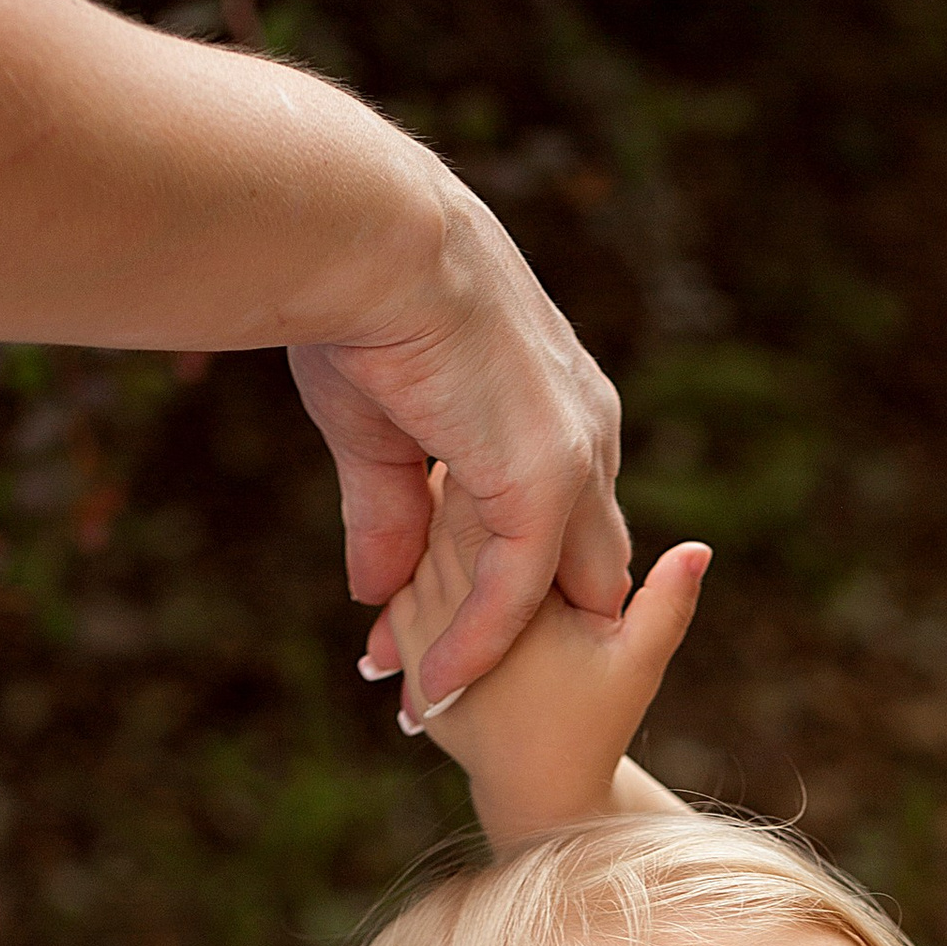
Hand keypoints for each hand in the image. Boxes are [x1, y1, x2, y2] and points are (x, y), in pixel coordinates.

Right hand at [289, 182, 630, 696]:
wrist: (367, 237)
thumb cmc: (359, 302)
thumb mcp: (381, 429)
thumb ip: (392, 515)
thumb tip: (374, 594)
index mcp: (560, 406)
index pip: (557, 519)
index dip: (514, 581)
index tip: (450, 626)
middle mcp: (587, 434)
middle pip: (578, 567)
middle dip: (529, 637)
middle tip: (458, 689)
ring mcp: (575, 460)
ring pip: (553, 591)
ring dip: (497, 655)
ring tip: (435, 709)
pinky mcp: (542, 485)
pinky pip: (515, 595)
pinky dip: (474, 647)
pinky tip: (433, 686)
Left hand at [386, 464, 708, 844]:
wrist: (530, 784)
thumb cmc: (592, 723)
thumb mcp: (638, 667)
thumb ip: (668, 607)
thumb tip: (699, 548)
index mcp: (519, 606)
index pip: (495, 507)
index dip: (504, 464)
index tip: (527, 433)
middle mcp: (455, 614)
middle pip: (451, 511)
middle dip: (469, 470)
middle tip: (488, 428)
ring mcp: (419, 630)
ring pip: (423, 536)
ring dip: (444, 499)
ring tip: (470, 459)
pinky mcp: (402, 641)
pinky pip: (406, 570)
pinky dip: (425, 540)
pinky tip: (450, 518)